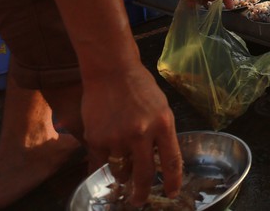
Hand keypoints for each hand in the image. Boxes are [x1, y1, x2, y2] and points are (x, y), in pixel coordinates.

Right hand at [83, 64, 181, 206]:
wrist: (111, 71)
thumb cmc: (140, 87)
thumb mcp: (161, 108)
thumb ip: (160, 133)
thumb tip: (159, 161)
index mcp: (163, 124)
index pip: (171, 161)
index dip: (173, 181)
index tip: (171, 193)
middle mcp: (141, 133)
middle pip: (144, 174)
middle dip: (142, 192)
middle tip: (139, 200)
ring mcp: (117, 137)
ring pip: (121, 172)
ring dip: (123, 175)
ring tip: (123, 167)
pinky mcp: (96, 138)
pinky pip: (101, 162)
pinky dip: (105, 163)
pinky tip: (107, 156)